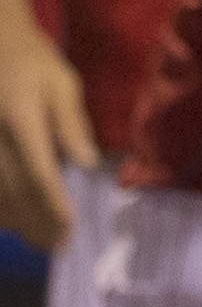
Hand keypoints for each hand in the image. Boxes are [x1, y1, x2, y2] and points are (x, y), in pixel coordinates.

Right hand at [0, 10, 93, 245]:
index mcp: (21, 120)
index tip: (69, 229)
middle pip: (12, 191)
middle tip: (57, 246)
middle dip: (36, 222)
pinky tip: (9, 220)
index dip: (54, 206)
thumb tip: (86, 163)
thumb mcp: (62, 83)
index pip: (38, 173)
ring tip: (37, 239)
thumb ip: (71, 123)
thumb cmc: (31, 61)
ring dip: (13, 220)